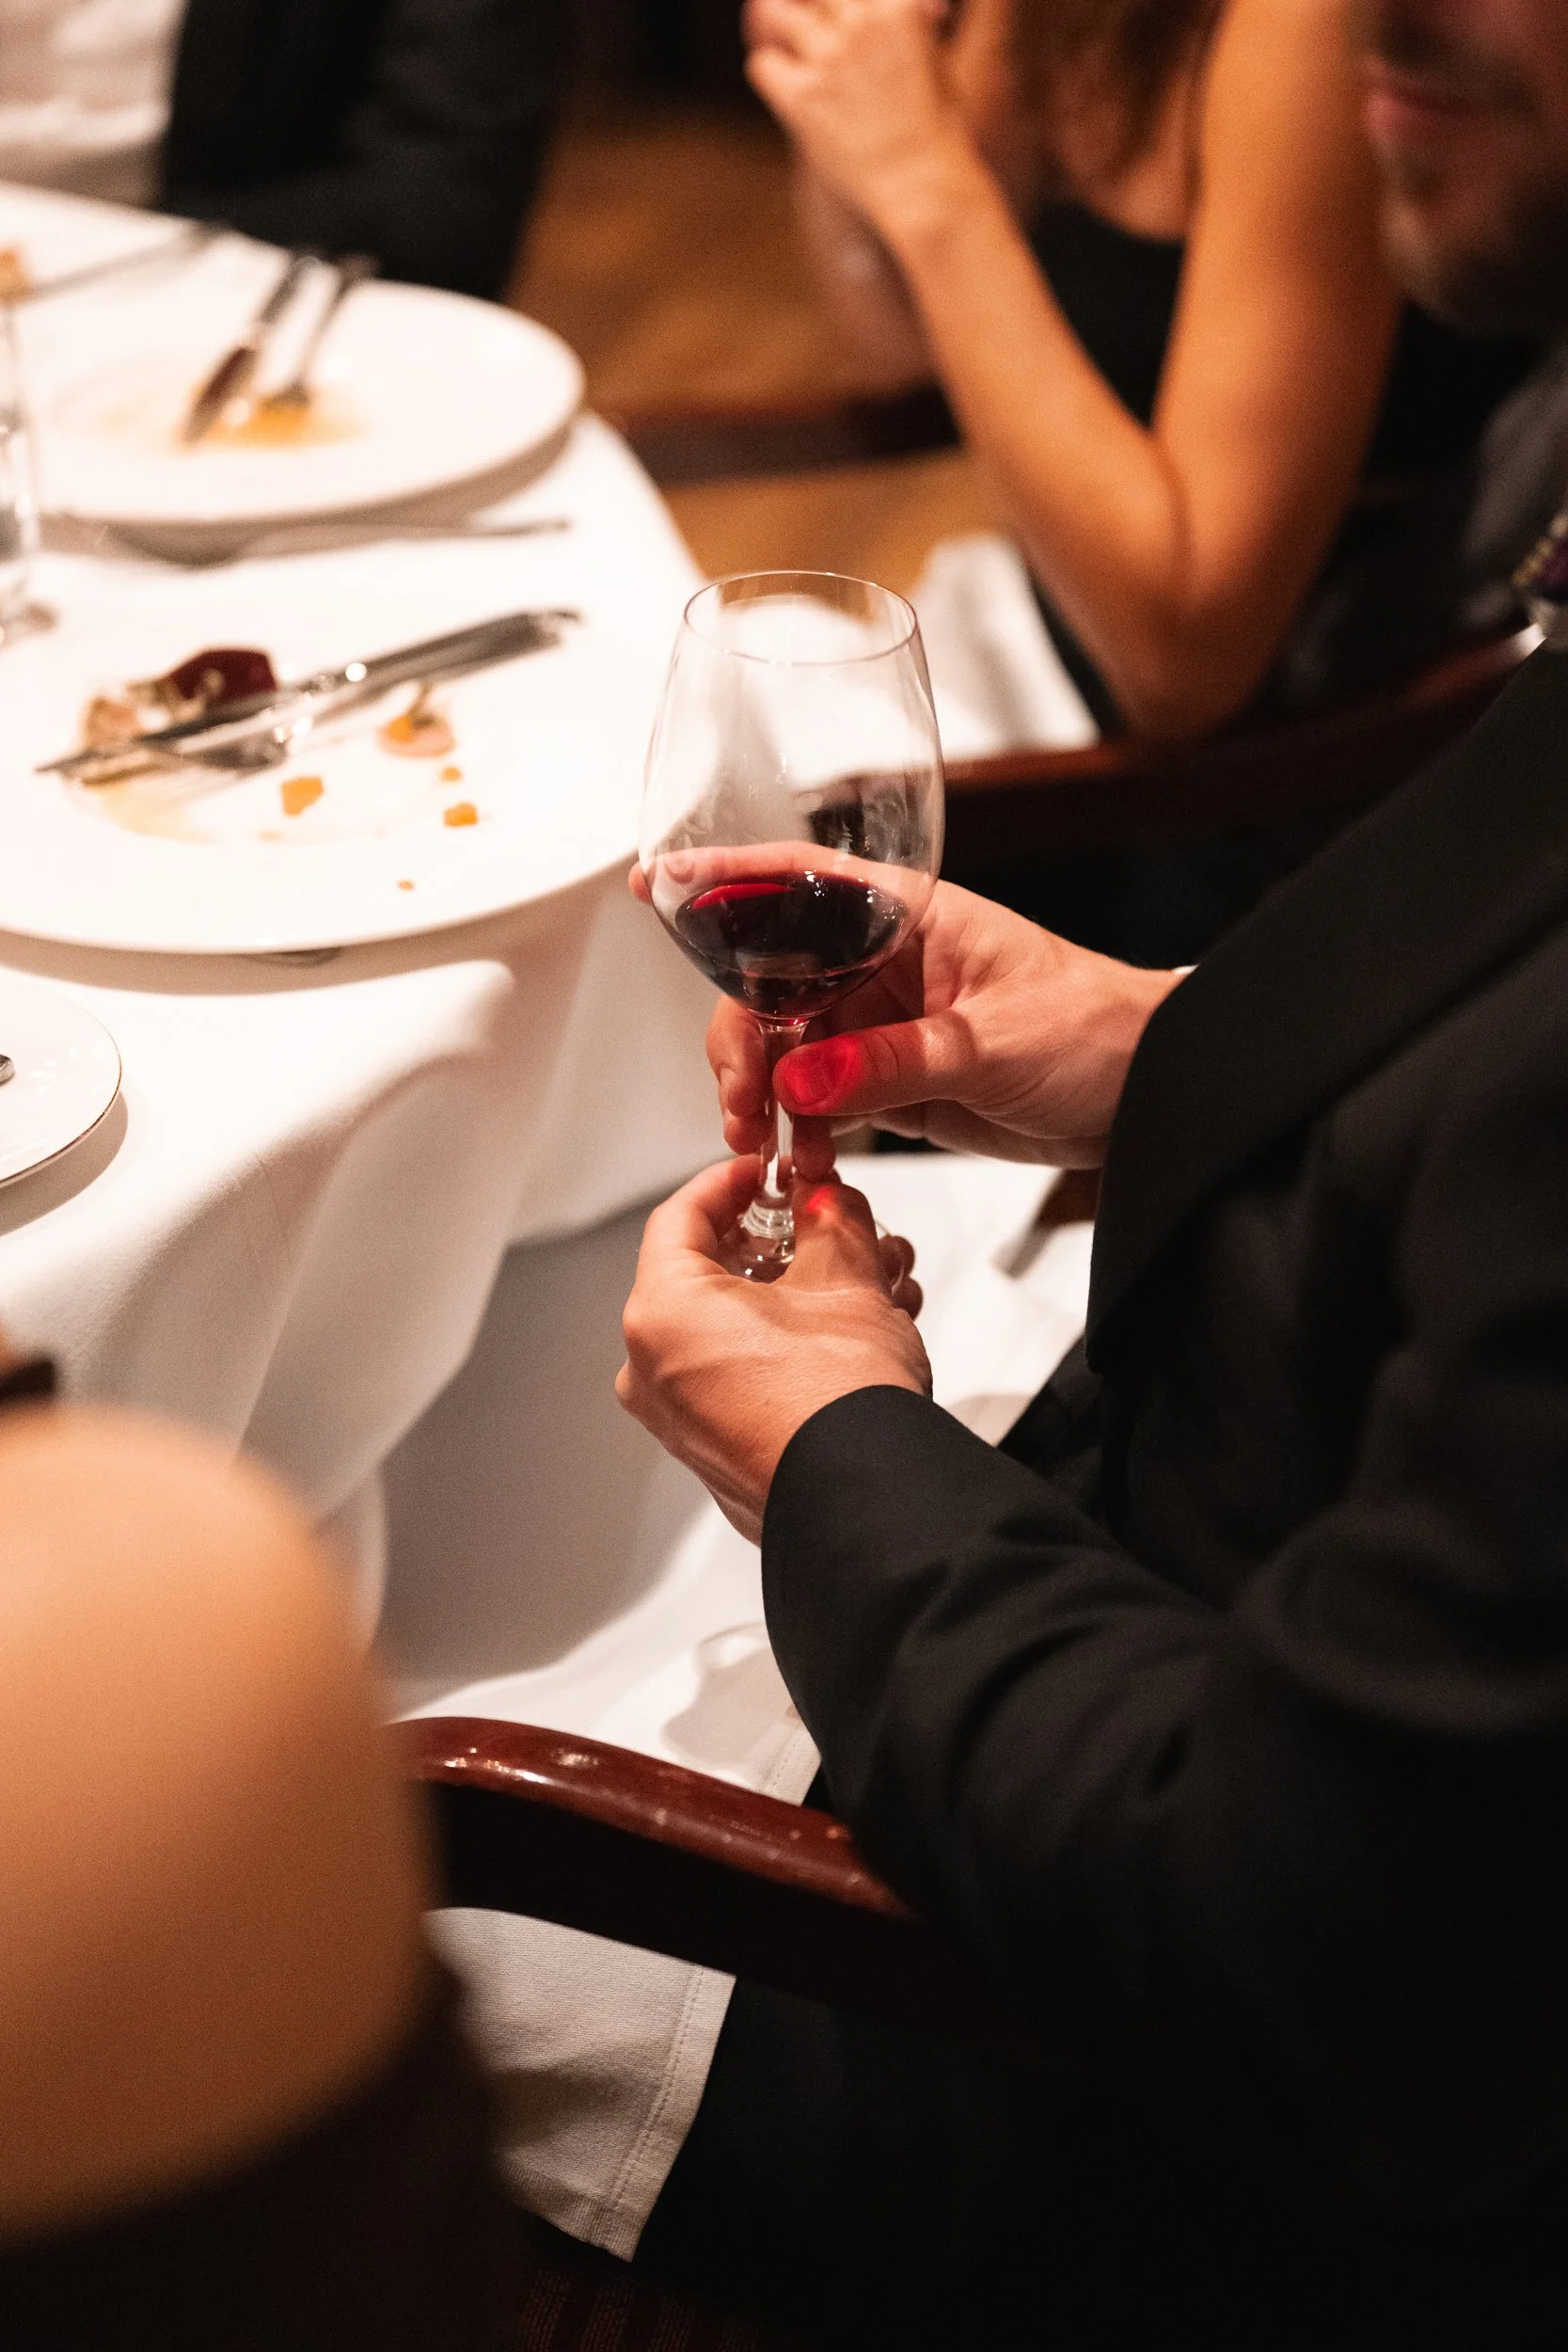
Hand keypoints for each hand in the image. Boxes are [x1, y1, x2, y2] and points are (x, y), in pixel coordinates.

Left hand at [617, 1159, 928, 1543]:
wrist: (871, 1505)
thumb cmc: (843, 1404)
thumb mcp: (847, 1280)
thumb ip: (831, 1220)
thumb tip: (827, 1199)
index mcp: (662, 1314)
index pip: (679, 1215)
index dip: (731, 1180)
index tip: (765, 1169)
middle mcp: (655, 1370)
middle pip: (711, 1273)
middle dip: (784, 1243)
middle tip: (827, 1223)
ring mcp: (682, 1418)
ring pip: (736, 1326)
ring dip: (802, 1293)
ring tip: (869, 1280)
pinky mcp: (716, 1452)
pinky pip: (742, 1374)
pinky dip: (790, 1344)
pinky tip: (854, 1332)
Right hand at [707, 880, 1181, 1177]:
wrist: (1151, 1096)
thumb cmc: (1100, 1033)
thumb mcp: (995, 1044)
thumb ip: (895, 1061)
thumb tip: (804, 1081)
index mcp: (912, 917)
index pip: (801, 881)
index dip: (724, 878)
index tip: (657, 885)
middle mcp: (887, 962)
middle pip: (772, 982)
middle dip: (741, 1041)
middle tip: (744, 1106)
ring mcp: (883, 1023)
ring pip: (786, 1048)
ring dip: (763, 1097)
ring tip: (769, 1149)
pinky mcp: (893, 1080)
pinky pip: (820, 1099)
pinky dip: (801, 1131)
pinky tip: (804, 1162)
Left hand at [743, 0, 973, 232]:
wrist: (925, 186)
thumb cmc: (939, 134)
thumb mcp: (939, 67)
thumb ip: (916, 29)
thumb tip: (920, 12)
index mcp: (899, 7)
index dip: (848, 7)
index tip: (845, 23)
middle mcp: (861, 23)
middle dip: (817, 13)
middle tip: (818, 39)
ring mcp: (829, 59)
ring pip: (775, 15)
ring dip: (782, 30)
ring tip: (794, 55)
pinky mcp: (803, 97)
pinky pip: (763, 65)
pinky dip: (771, 73)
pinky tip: (786, 90)